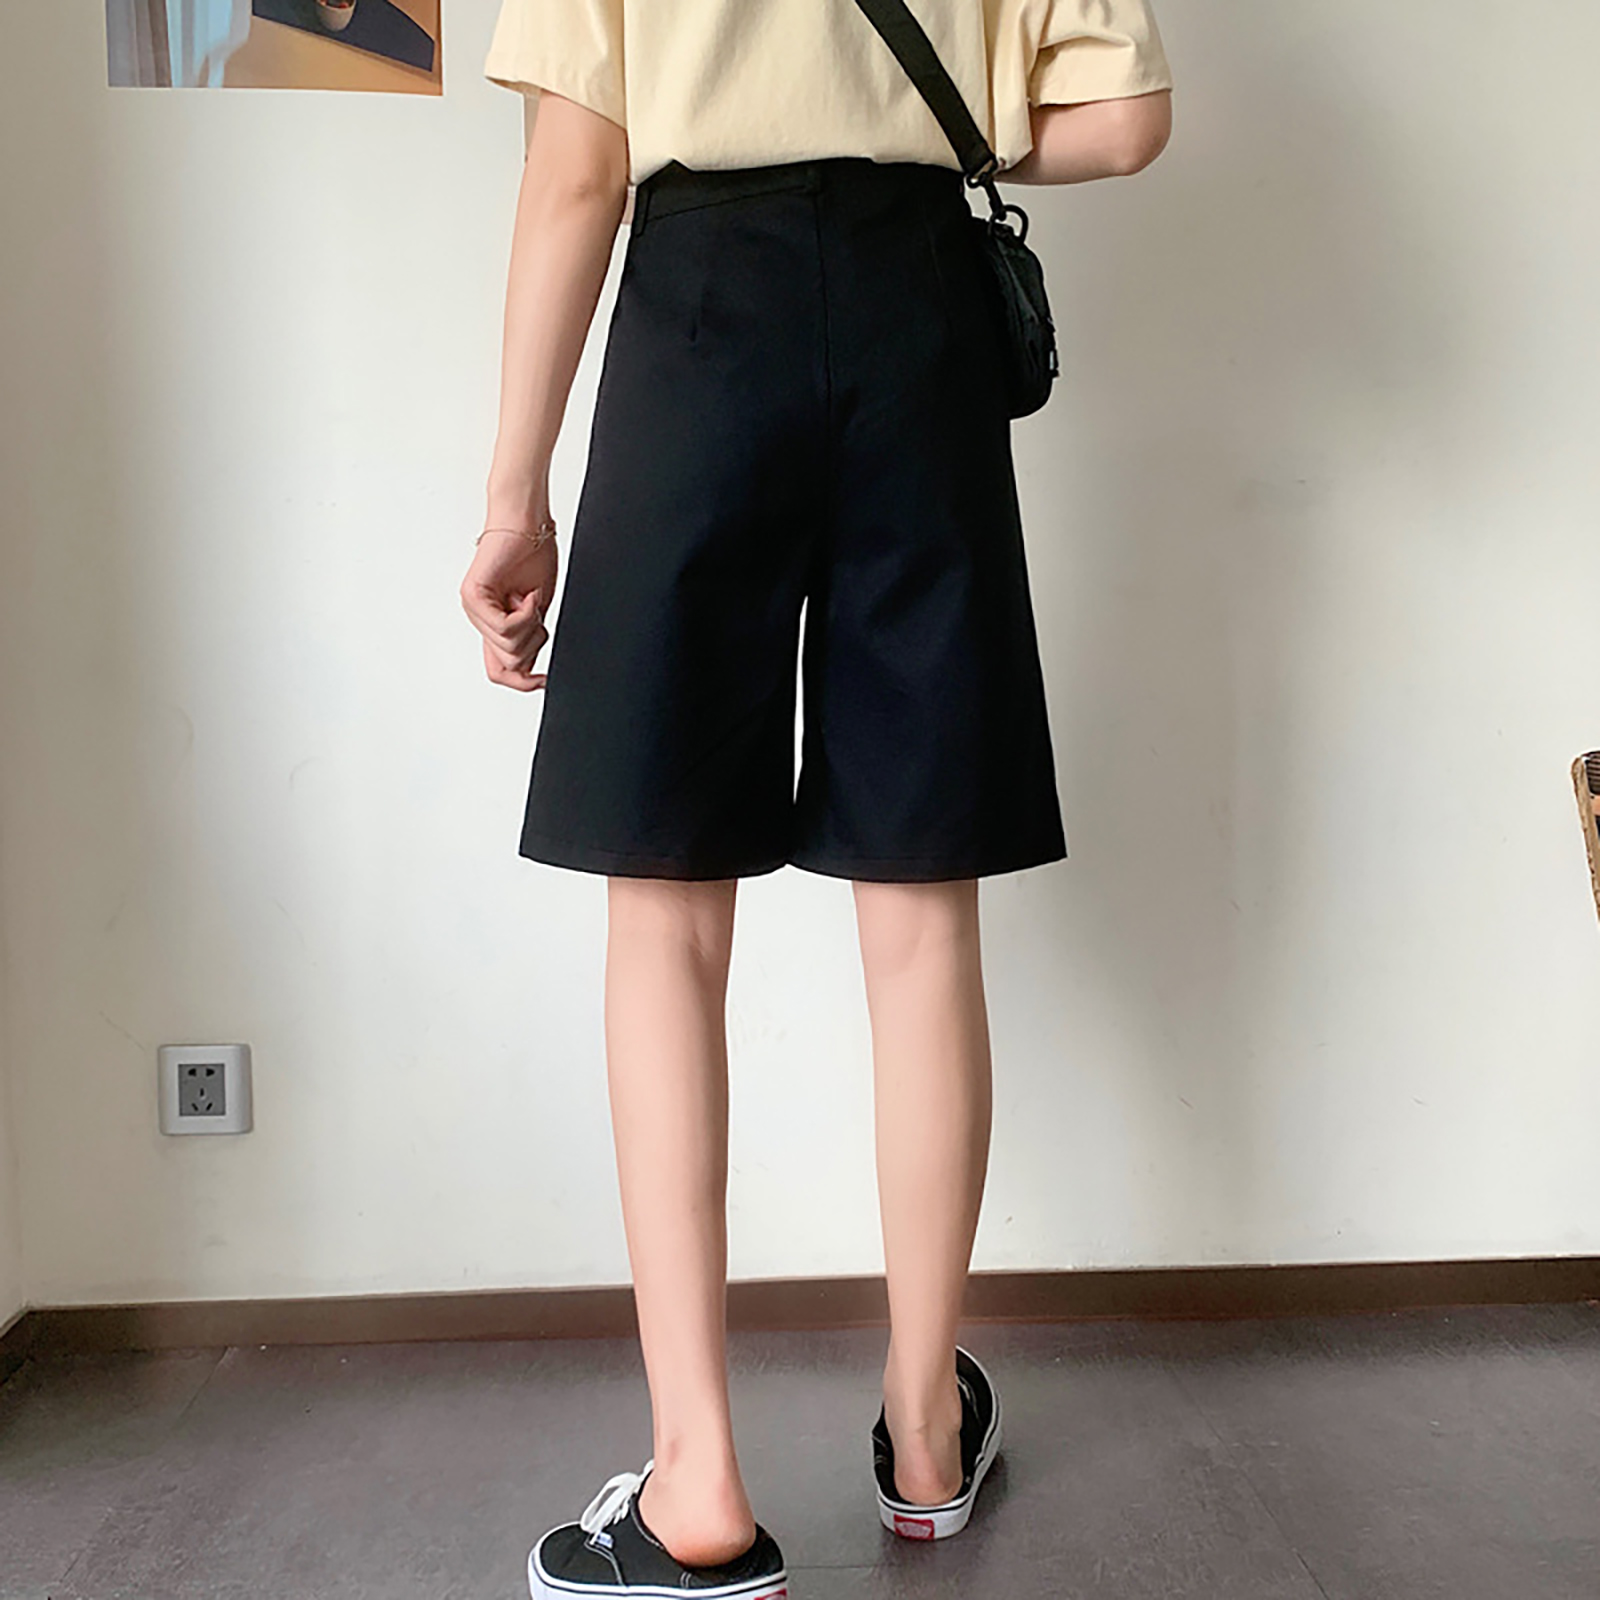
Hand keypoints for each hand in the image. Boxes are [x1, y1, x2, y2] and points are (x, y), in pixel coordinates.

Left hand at [459, 528, 559, 691]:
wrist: (529, 522)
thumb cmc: (535, 556)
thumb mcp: (537, 611)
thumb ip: (528, 640)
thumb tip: (528, 673)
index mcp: (492, 623)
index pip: (499, 671)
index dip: (522, 683)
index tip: (544, 679)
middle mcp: (478, 618)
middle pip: (509, 663)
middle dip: (534, 643)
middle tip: (539, 613)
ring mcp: (472, 608)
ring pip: (508, 647)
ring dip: (531, 626)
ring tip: (533, 599)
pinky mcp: (473, 595)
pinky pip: (503, 627)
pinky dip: (525, 615)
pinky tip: (529, 595)